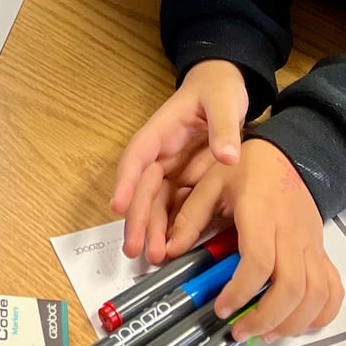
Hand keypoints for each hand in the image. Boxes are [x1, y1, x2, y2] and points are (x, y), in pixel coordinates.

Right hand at [111, 59, 247, 261]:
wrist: (225, 88)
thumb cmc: (218, 89)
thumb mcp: (224, 102)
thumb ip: (224, 128)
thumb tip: (227, 157)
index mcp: (161, 131)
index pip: (138, 156)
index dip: (126, 181)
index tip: (118, 206)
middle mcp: (160, 154)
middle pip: (143, 188)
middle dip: (137, 218)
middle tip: (135, 248)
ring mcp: (172, 169)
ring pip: (155, 202)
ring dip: (151, 229)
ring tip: (153, 256)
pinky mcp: (186, 181)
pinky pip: (175, 206)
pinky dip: (171, 227)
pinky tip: (172, 250)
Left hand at [164, 139, 342, 341]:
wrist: (286, 154)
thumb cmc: (246, 169)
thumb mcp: (210, 183)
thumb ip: (190, 217)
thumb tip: (169, 252)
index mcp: (261, 215)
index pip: (259, 262)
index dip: (240, 291)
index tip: (221, 308)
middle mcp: (292, 233)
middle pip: (291, 287)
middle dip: (266, 317)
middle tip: (240, 331)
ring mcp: (311, 244)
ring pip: (316, 294)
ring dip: (293, 322)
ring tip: (265, 333)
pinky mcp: (321, 251)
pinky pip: (332, 289)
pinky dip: (322, 313)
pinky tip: (299, 324)